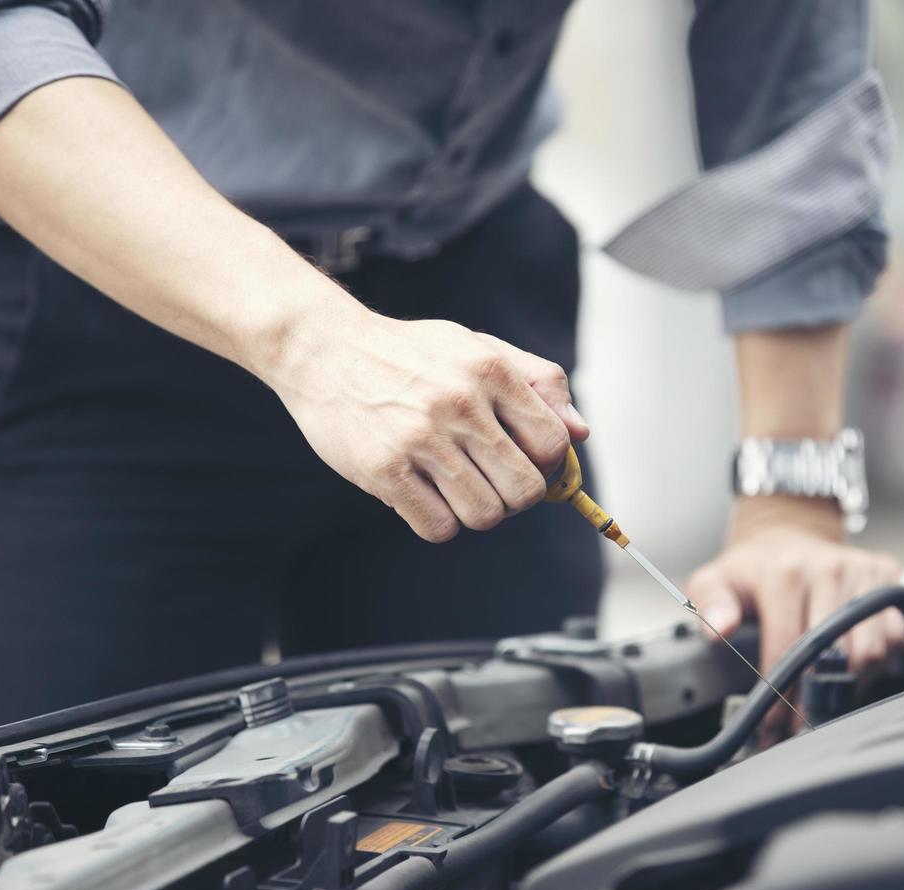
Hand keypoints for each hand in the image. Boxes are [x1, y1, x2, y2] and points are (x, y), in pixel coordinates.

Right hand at [265, 302, 588, 541]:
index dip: (547, 464)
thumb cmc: (410, 355)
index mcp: (490, 370)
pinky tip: (425, 496)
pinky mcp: (384, 469)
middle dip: (517, 497)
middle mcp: (460, 403)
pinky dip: (439, 522)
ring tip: (457, 488)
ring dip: (477, 512)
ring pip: (485, 515)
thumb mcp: (478, 347)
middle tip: (494, 481)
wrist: (324, 349)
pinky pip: (438, 528)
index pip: (552, 444)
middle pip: (525, 490)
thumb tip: (579, 433)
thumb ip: (538, 382)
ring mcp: (420, 438)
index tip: (525, 460)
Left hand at [686, 496, 903, 738]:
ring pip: (870, 650)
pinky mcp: (887, 578)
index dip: (780, 694)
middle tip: (801, 726)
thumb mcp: (714, 580)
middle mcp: (830, 569)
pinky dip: (876, 663)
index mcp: (786, 573)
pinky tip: (850, 672)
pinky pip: (894, 634)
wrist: (787, 535)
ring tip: (824, 704)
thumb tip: (719, 629)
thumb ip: (709, 605)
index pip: (789, 648)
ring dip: (849, 686)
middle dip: (817, 700)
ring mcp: (863, 572)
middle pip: (835, 655)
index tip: (771, 725)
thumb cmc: (753, 568)